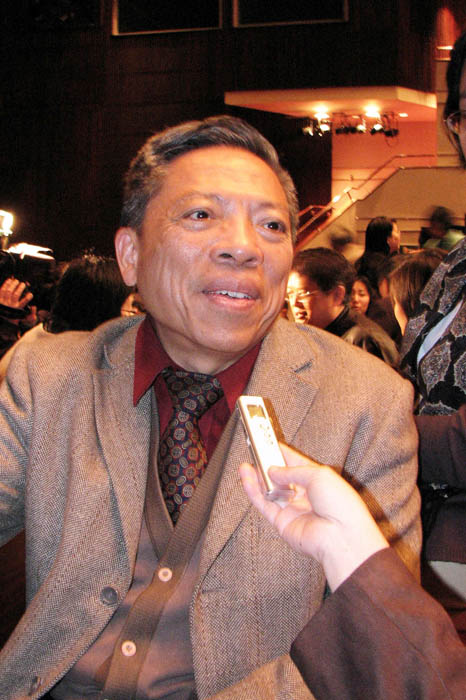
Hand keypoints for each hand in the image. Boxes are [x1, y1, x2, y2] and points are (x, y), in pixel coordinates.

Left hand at [0, 277, 32, 309]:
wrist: (2, 314)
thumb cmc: (12, 312)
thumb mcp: (19, 312)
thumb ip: (25, 305)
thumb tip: (32, 301)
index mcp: (18, 308)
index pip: (24, 301)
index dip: (28, 297)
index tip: (30, 294)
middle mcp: (11, 305)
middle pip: (16, 294)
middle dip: (20, 288)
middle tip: (22, 284)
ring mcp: (4, 301)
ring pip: (9, 291)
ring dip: (13, 284)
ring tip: (16, 281)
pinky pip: (2, 290)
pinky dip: (6, 284)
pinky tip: (9, 280)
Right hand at [239, 443, 387, 590]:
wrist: (341, 536)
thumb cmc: (338, 503)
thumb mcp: (317, 474)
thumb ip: (291, 471)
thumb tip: (272, 470)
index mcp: (318, 481)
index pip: (296, 464)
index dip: (282, 453)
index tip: (268, 442)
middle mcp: (305, 495)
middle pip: (281, 478)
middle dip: (267, 465)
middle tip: (253, 453)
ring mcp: (293, 510)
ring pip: (270, 492)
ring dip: (257, 478)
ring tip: (244, 466)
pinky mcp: (282, 523)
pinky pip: (265, 505)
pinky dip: (254, 492)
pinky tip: (247, 479)